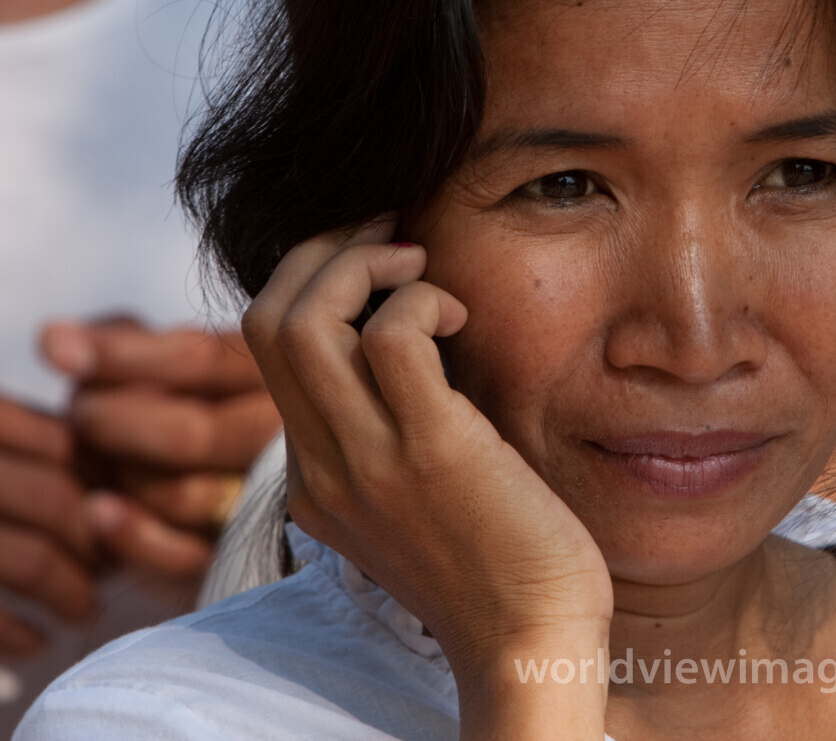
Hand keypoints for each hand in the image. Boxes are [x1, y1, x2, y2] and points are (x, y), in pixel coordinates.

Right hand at [0, 394, 94, 653]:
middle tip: (113, 567)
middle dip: (99, 541)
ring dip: (72, 593)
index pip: (65, 443)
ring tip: (84, 608)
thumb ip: (26, 432)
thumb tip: (116, 464)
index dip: (106, 479)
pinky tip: (37, 639)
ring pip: (31, 559)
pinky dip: (21, 634)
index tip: (126, 507)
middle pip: (59, 501)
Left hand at [40, 320, 282, 574]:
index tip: (55, 350)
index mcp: (274, 374)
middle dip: (110, 423)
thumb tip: (53, 339)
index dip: (120, 355)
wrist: (271, 478)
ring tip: (91, 457)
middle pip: (188, 434)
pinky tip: (99, 509)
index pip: (200, 359)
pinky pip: (186, 556)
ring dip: (120, 475)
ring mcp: (266, 498)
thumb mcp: (183, 359)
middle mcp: (280, 436)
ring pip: (182, 496)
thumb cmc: (213, 402)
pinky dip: (133, 533)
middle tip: (78, 413)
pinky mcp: (242, 552)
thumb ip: (124, 341)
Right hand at [241, 221, 610, 736]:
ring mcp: (368, 460)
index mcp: (316, 478)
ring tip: (419, 264)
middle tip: (389, 232)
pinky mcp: (430, 451)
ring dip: (362, 263)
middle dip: (322, 252)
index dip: (315, 283)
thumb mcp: (420, 499)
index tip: (376, 258)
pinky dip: (421, 300)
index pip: (271, 351)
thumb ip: (398, 435)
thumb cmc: (498, 563)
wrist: (530, 641)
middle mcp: (323, 467)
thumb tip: (414, 349)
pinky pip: (390, 335)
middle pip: (267, 320)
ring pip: (304, 320)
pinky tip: (461, 314)